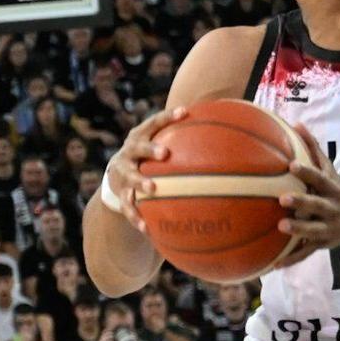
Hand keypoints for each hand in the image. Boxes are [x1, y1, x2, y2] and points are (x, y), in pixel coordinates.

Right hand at [103, 105, 186, 233]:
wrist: (116, 176)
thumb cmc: (148, 158)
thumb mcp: (159, 145)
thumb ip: (183, 141)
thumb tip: (223, 137)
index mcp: (140, 137)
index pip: (154, 122)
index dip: (168, 117)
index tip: (185, 112)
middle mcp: (129, 153)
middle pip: (138, 147)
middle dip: (150, 149)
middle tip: (165, 153)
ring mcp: (123, 173)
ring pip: (130, 177)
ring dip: (140, 182)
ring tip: (152, 189)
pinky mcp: (120, 193)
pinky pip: (128, 206)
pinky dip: (136, 217)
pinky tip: (147, 228)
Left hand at [277, 124, 339, 248]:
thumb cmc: (337, 189)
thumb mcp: (330, 170)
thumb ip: (313, 149)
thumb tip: (296, 123)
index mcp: (332, 189)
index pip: (320, 178)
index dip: (307, 172)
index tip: (292, 164)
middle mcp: (332, 208)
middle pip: (317, 205)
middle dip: (301, 202)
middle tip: (282, 198)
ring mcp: (329, 227)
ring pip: (313, 230)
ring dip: (298, 230)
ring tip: (280, 228)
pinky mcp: (324, 243)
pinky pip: (307, 253)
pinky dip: (292, 259)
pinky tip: (275, 265)